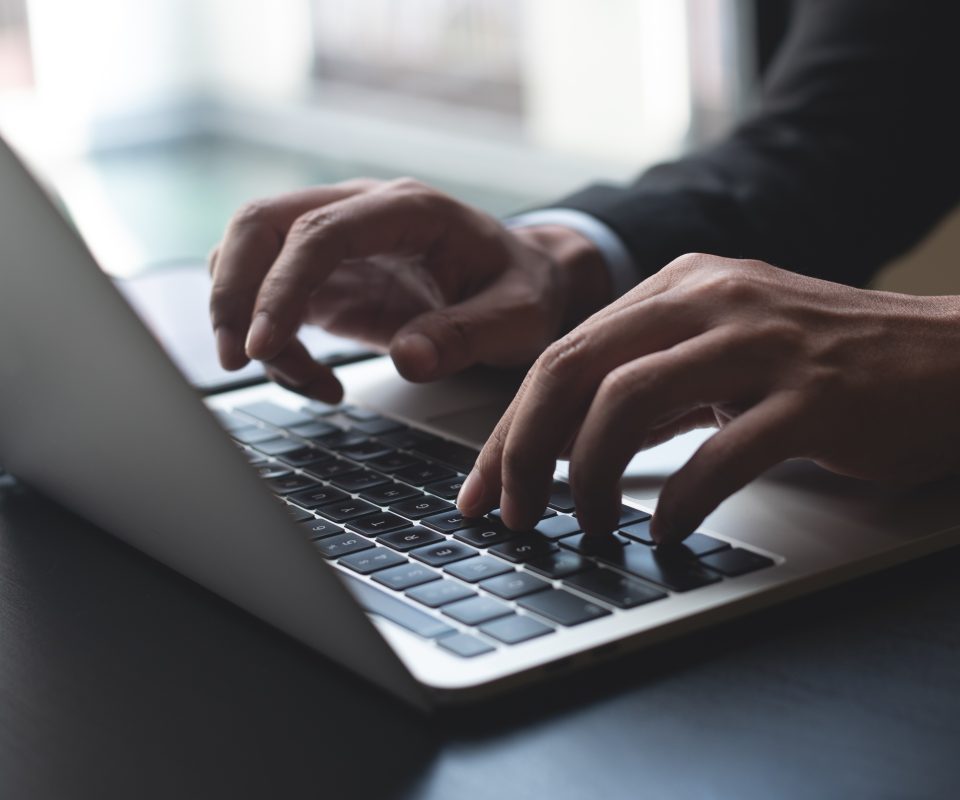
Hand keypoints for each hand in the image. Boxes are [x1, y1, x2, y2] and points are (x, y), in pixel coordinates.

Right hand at [209, 179, 609, 399]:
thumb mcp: (518, 316)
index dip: (280, 285)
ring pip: (253, 258)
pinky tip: (319, 381)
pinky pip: (273, 300)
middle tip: (236, 358)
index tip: (262, 344)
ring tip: (302, 380)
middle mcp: (362, 212)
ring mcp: (340, 244)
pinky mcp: (330, 278)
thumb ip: (466, 334)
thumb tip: (408, 359)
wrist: (526, 282)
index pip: (318, 232)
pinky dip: (276, 344)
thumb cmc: (523, 290)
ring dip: (246, 319)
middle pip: (261, 224)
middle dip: (232, 291)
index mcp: (407, 209)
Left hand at [456, 254, 959, 542]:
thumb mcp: (722, 352)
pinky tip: (667, 531)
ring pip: (628, 402)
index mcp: (680, 287)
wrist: (951, 359)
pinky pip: (720, 453)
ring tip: (585, 524)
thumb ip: (649, 383)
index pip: (563, 354)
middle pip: (574, 369)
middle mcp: (711, 300)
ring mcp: (761, 344)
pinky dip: (679, 501)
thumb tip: (566, 443)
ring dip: (588, 476)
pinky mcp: (813, 396)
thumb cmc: (827, 364)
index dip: (510, 427)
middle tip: (510, 512)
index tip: (484, 486)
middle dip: (523, 450)